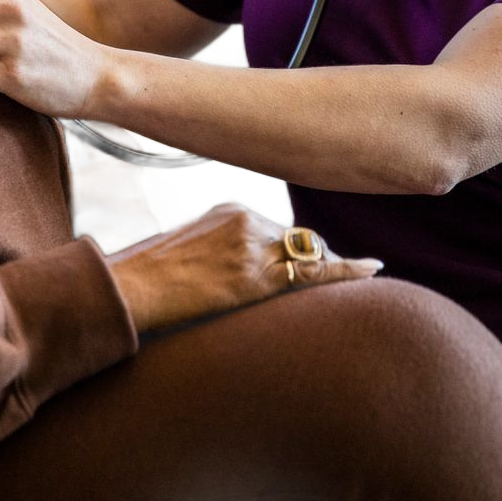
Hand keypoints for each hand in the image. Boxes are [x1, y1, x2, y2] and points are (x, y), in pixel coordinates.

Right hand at [103, 199, 382, 337]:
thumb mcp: (184, 249)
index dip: (295, 247)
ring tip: (357, 275)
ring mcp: (254, 247)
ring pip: (308, 255)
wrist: (130, 291)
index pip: (277, 227)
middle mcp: (247, 219)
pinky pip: (314, 274)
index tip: (307, 255)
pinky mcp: (258, 278)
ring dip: (331, 268)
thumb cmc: (146, 278)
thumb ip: (214, 248)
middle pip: (297, 239)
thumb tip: (218, 269)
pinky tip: (371, 270)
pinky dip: (346, 271)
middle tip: (342, 272)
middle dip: (314, 258)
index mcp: (230, 208)